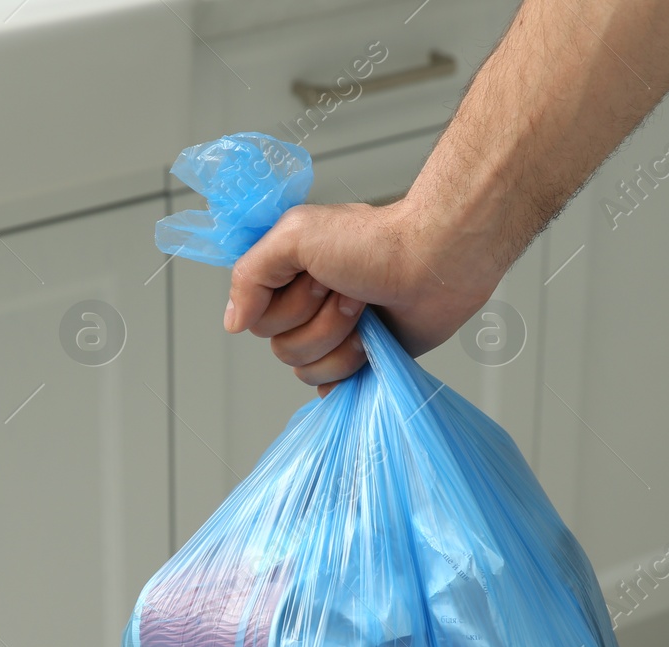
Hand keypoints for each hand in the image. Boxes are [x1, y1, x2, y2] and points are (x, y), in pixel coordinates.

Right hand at [223, 195, 501, 396]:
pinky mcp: (361, 359)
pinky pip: (331, 388)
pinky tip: (369, 346)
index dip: (283, 306)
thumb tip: (233, 324)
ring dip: (339, 340)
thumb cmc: (375, 241)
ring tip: (366, 310)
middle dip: (317, 322)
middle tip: (349, 290)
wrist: (436, 262)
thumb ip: (249, 275)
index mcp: (286, 277)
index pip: (254, 319)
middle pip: (279, 348)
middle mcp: (306, 308)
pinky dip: (348, 372)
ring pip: (305, 369)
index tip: (316, 278)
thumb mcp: (295, 236)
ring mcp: (333, 335)